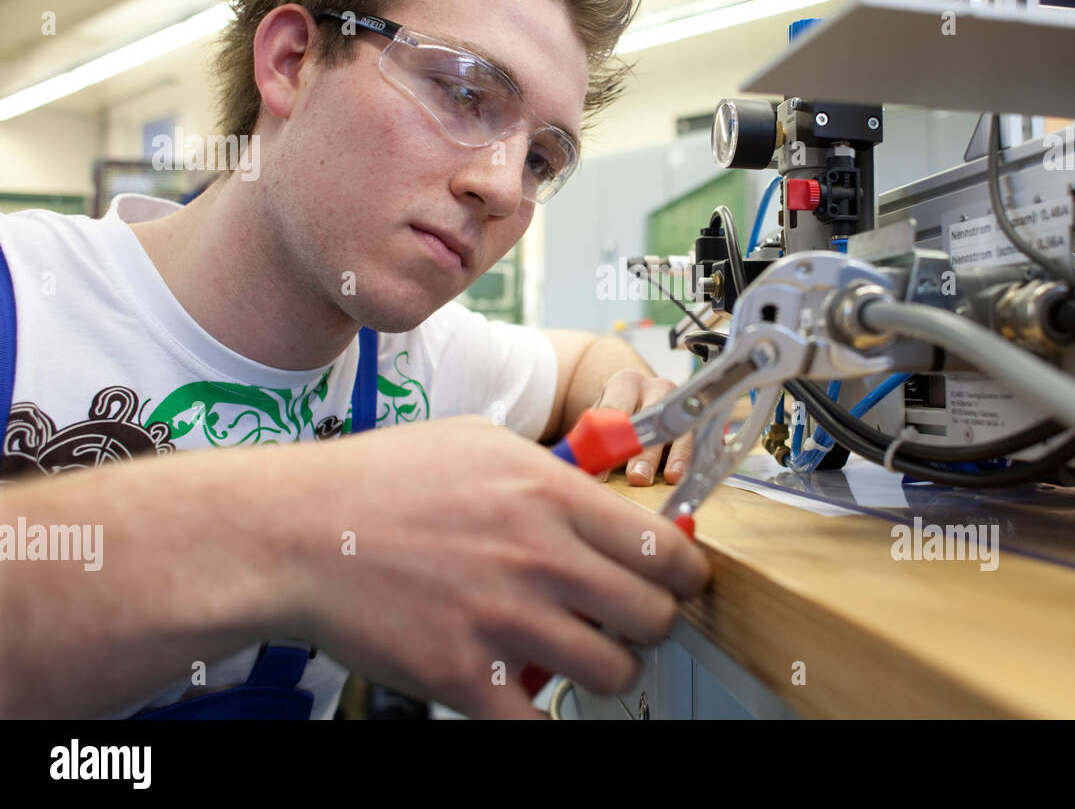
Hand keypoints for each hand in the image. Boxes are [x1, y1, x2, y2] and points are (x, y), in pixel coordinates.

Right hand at [288, 416, 709, 717]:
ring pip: (613, 673)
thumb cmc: (382, 481)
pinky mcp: (464, 678)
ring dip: (602, 668)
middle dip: (647, 624)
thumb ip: (553, 472)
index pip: (668, 550)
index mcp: (551, 495)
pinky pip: (540, 724)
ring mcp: (504, 622)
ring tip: (574, 654)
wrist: (295, 532)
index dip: (684, 573)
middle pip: (655, 617)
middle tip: (622, 620)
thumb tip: (606, 499)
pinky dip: (541, 716)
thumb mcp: (482, 444)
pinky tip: (525, 692)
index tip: (676, 581)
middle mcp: (540, 558)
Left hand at [590, 368, 692, 485]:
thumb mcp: (598, 420)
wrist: (639, 401)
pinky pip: (700, 438)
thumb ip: (586, 439)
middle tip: (637, 476)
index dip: (607, 443)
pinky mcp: (696, 420)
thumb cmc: (615, 416)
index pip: (615, 410)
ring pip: (680, 429)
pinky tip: (690, 472)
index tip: (601, 473)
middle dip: (645, 451)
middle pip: (652, 419)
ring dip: (676, 456)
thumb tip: (576, 465)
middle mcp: (656, 388)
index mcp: (626, 382)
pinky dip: (694, 457)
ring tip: (671, 477)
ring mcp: (680, 403)